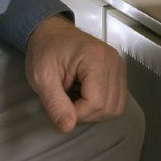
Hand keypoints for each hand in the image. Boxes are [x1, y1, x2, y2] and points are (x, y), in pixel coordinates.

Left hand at [24, 16, 128, 133]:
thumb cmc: (45, 50)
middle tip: (67, 101)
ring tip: (76, 97)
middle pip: (109, 107)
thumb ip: (55, 104)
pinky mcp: (119, 72)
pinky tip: (85, 95)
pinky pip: (117, 100)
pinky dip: (101, 105)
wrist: (51, 33)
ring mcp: (119, 66)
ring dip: (95, 111)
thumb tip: (67, 128)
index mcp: (95, 58)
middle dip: (86, 113)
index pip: (96, 102)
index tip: (60, 104)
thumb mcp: (41, 77)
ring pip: (117, 107)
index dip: (77, 113)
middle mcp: (113, 61)